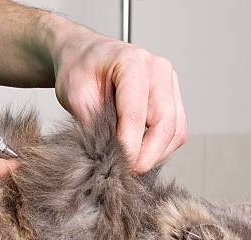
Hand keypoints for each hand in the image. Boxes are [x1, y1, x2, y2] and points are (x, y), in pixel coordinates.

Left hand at [47, 16, 186, 173]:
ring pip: (176, 131)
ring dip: (157, 155)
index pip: (136, 114)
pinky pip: (176, 131)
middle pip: (166, 124)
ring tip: (131, 167)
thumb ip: (91, 123)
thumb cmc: (79, 69)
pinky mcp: (172, 98)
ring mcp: (169, 84)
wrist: (84, 55)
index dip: (129, 146)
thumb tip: (106, 156)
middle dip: (148, 156)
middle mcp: (158, 71)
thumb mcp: (74, 94)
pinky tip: (141, 155)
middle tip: (127, 174)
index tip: (118, 167)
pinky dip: (162, 149)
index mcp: (133, 63)